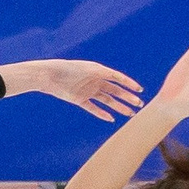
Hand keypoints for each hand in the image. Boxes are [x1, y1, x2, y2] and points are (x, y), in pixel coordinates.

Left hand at [29, 59, 144, 121]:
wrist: (48, 76)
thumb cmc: (65, 69)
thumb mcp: (84, 69)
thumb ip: (98, 73)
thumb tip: (112, 76)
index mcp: (98, 71)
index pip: (118, 78)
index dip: (129, 84)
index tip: (140, 90)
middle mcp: (95, 81)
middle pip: (115, 91)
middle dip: (127, 98)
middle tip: (139, 104)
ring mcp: (88, 91)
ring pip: (107, 101)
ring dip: (118, 107)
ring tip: (130, 113)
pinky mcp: (80, 99)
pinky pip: (93, 108)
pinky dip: (102, 113)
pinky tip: (111, 119)